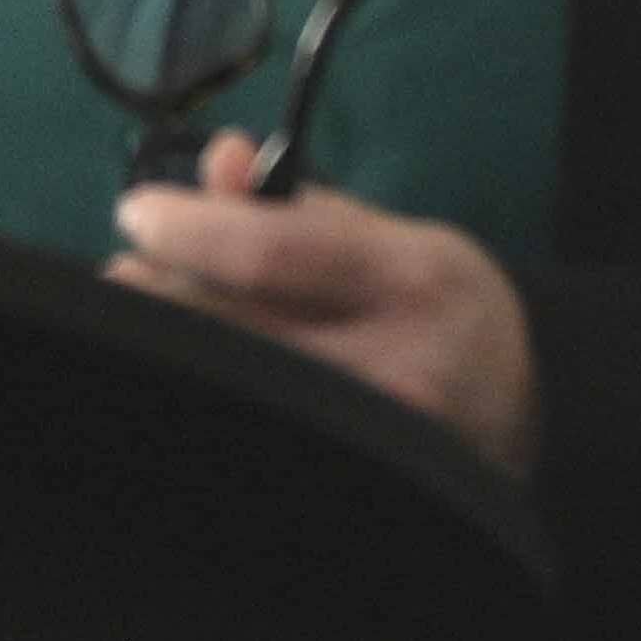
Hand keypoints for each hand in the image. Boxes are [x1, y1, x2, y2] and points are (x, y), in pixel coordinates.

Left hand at [110, 131, 541, 479]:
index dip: (187, 230)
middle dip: (160, 294)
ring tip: (146, 316)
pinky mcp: (353, 482)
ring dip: (172, 348)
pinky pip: (252, 431)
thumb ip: (297, 202)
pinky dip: (206, 395)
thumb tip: (217, 159)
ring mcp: (375, 441)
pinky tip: (187, 374)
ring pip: (234, 390)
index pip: (269, 253)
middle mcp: (395, 367)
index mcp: (409, 279)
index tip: (138, 213)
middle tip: (123, 272)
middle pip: (235, 331)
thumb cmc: (438, 303)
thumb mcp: (390, 232)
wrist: (517, 407)